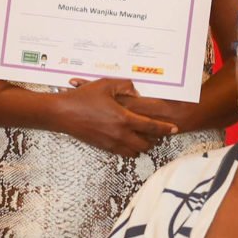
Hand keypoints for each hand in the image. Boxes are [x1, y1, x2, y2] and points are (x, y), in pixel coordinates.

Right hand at [45, 78, 175, 158]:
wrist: (62, 113)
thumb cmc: (83, 97)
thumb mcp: (105, 85)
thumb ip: (125, 85)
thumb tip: (137, 90)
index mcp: (123, 118)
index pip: (151, 127)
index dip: (165, 128)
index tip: (174, 128)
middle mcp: (119, 134)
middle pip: (146, 144)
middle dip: (156, 139)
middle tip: (160, 133)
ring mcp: (111, 142)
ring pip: (135, 151)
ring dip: (143, 146)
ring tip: (146, 138)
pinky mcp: (103, 147)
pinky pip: (123, 153)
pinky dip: (130, 149)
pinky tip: (130, 141)